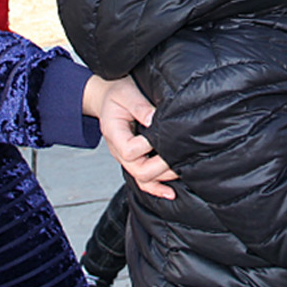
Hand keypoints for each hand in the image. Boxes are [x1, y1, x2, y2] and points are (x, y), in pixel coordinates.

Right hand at [84, 75, 178, 198]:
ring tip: (181, 174)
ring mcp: (125, 157)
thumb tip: (154, 119)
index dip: (147, 146)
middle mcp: (118, 150)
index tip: (160, 133)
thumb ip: (139, 106)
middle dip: (161, 167)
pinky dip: (156, 188)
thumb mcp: (125, 93)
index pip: (130, 149)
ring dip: (162, 178)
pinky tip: (169, 193)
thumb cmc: (115, 93)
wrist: (105, 98)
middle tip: (180, 159)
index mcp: (114, 133)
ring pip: (141, 178)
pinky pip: (142, 179)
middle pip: (137, 170)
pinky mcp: (134, 158)